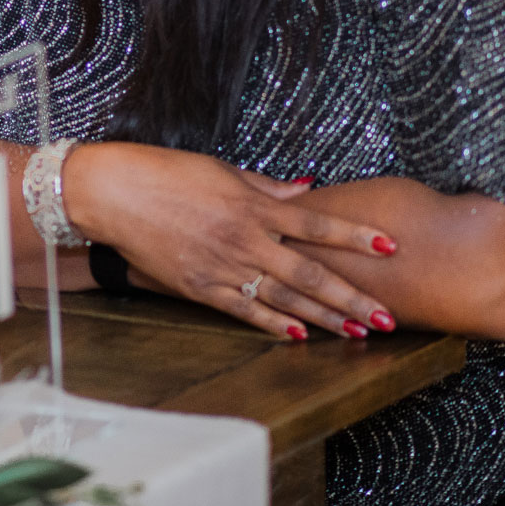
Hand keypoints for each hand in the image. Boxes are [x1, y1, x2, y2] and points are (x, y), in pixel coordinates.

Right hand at [63, 143, 397, 339]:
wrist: (113, 193)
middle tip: (388, 317)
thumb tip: (306, 190)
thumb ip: (266, 187)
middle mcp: (244, 239)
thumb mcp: (221, 170)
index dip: (356, 235)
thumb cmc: (164, 172)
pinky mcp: (199, 286)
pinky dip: (274, 324)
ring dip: (324, 318)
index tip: (391, 245)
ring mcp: (222, 266)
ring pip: (284, 298)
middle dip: (353, 297)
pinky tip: (300, 335)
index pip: (317, 222)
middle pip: (310, 273)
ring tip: (357, 333)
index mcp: (251, 205)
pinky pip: (244, 310)